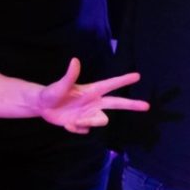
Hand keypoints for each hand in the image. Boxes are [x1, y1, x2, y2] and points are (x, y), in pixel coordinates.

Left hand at [33, 58, 149, 133]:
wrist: (43, 107)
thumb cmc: (51, 93)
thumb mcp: (60, 86)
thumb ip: (69, 75)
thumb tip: (75, 60)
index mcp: (91, 91)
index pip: (111, 84)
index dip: (123, 80)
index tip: (137, 76)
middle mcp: (94, 102)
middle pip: (117, 104)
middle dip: (132, 105)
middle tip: (147, 106)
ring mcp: (89, 113)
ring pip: (101, 121)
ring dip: (88, 123)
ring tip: (73, 120)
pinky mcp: (83, 123)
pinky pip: (87, 130)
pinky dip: (77, 129)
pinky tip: (68, 124)